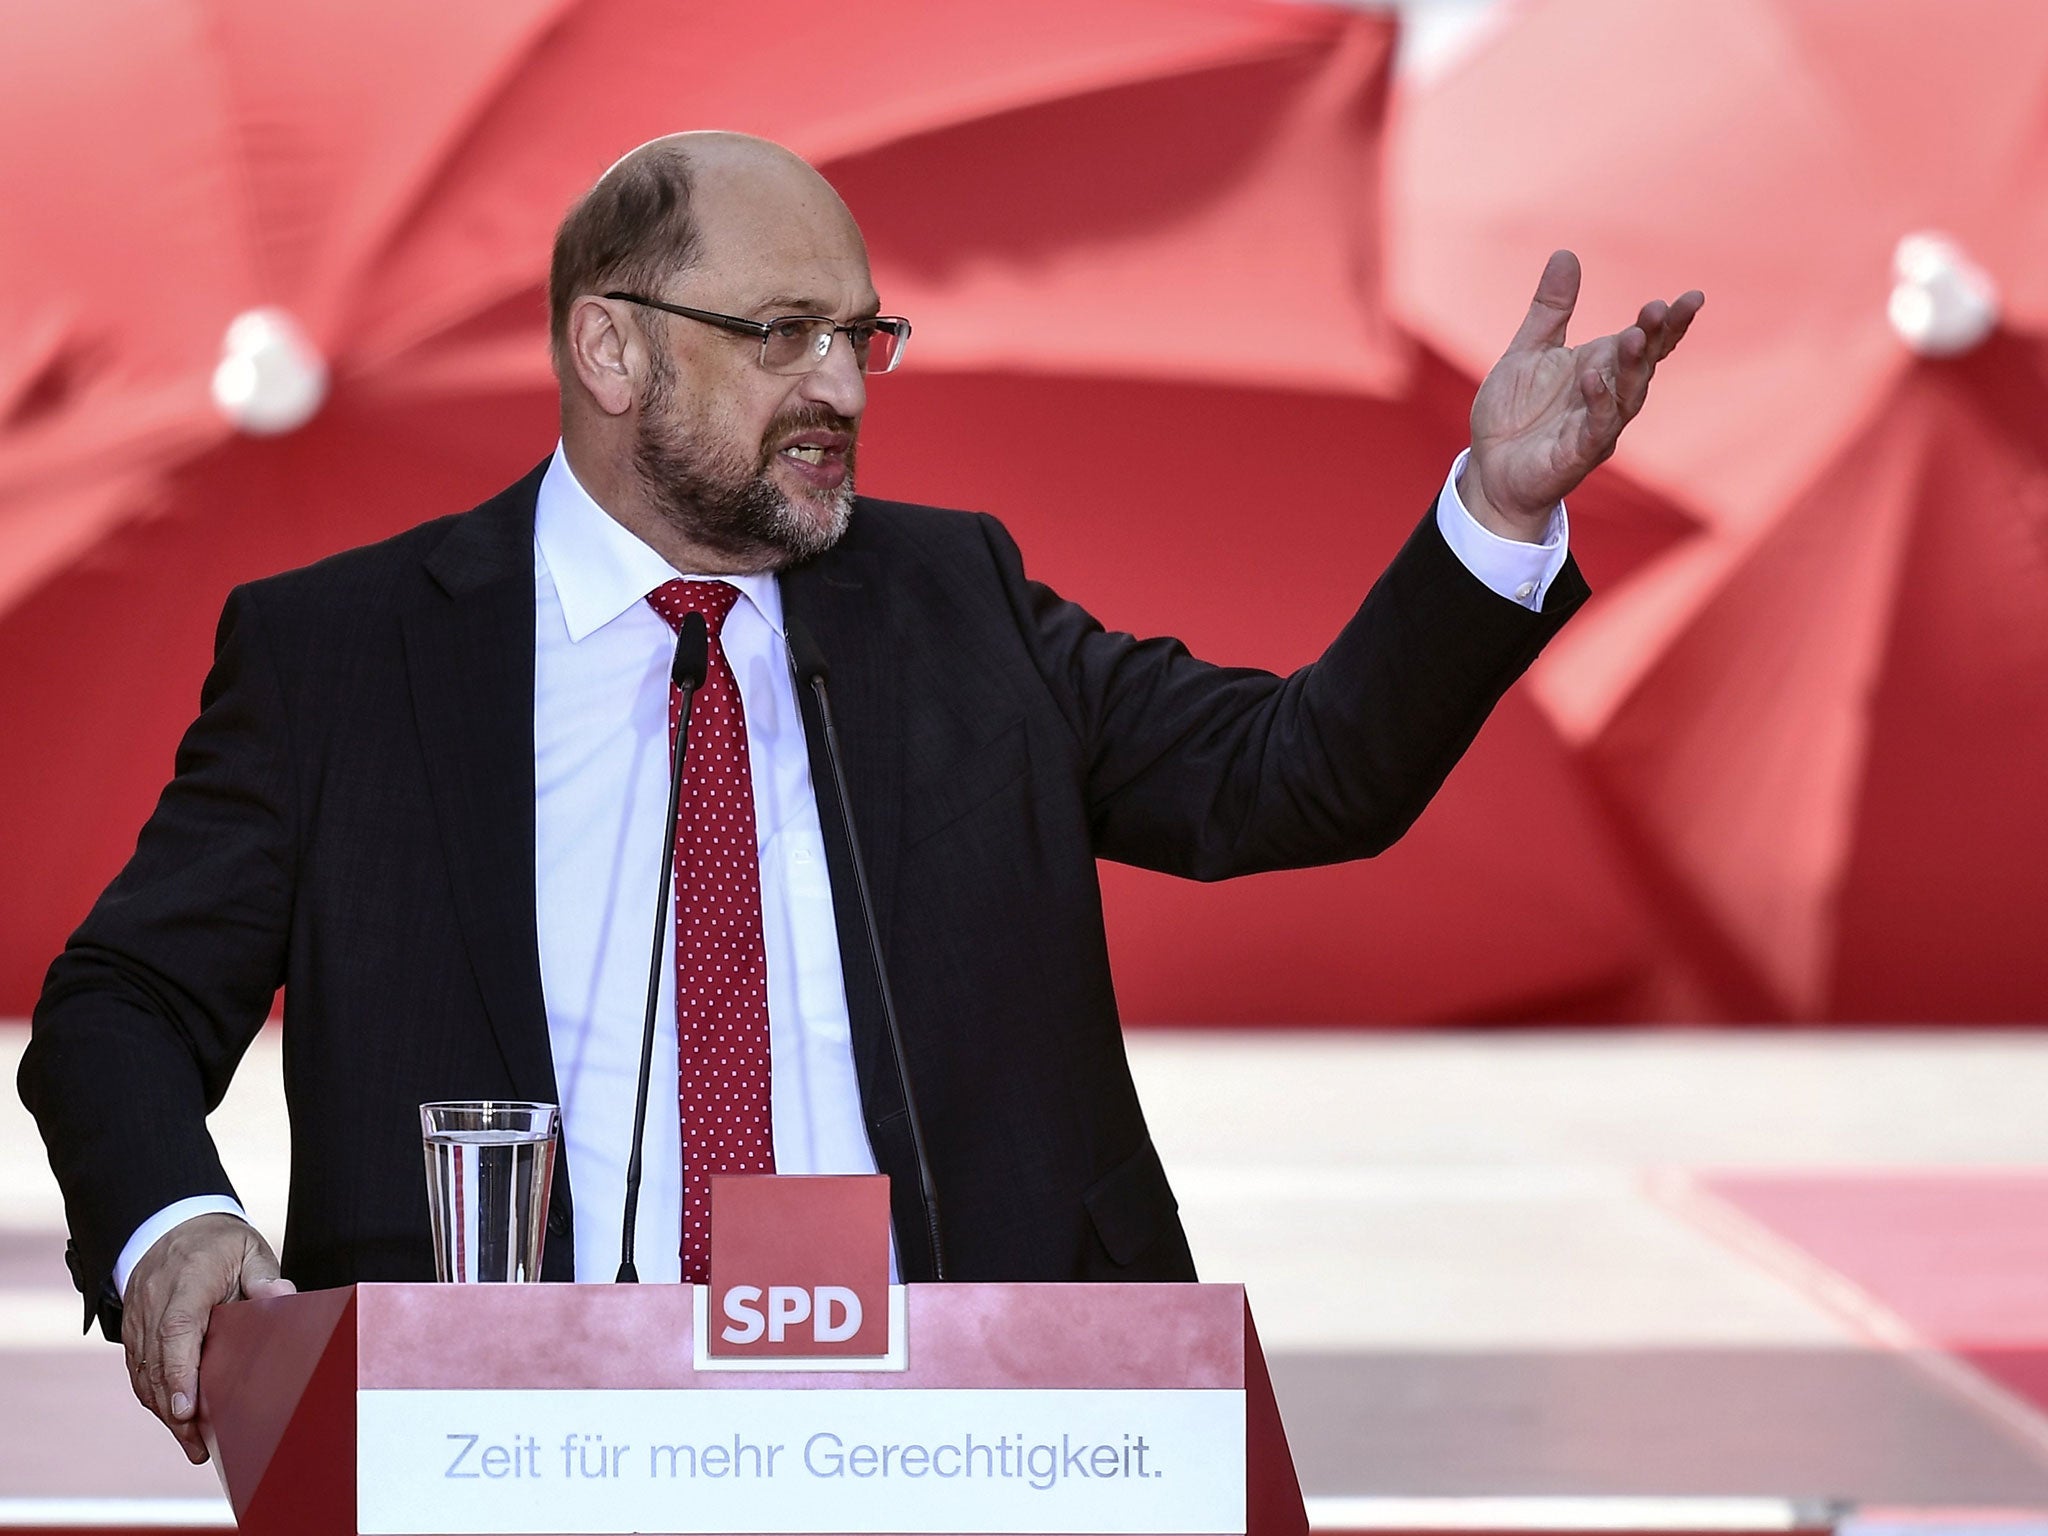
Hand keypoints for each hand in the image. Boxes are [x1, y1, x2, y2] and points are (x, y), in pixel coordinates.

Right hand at [121, 1213, 294, 1463]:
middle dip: (175, 1408)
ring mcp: (138, 1317)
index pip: (177, 1332)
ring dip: (164, 1410)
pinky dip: (154, 1396)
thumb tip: (284, 1296)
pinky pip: (138, 1369)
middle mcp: (155, 1302)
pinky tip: (175, 1420)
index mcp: (188, 1281)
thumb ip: (264, 1276)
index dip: (180, 1373)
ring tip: (192, 1443)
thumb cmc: (219, 1243)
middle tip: (199, 1444)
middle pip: (158, 1363)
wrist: (171, 1224)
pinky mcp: (132, 1329)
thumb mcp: (249, 1250)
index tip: (187, 1410)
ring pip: (144, 1372)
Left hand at [1463, 250, 1703, 539]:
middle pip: (1643, 365)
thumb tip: (1566, 253)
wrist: (1490, 471)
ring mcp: (1595, 427)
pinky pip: (1592, 428)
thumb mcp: (1528, 351)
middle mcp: (1608, 396)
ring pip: (1626, 396)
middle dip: (1657, 337)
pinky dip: (1596, 404)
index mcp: (1601, 368)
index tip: (1693, 297)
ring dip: (1632, 367)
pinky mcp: (1575, 454)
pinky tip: (1592, 380)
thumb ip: (1550, 309)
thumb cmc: (1515, 414)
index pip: (1645, 342)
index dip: (1670, 323)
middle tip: (1665, 307)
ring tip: (1636, 335)